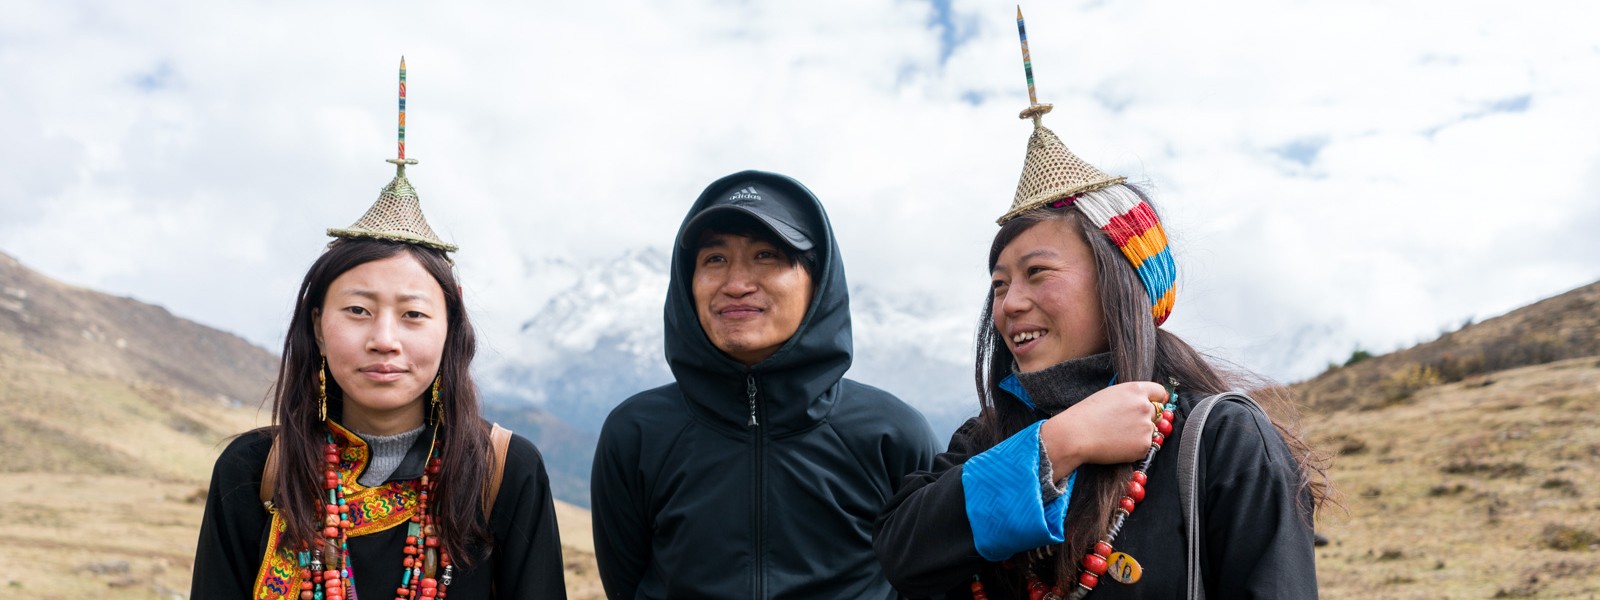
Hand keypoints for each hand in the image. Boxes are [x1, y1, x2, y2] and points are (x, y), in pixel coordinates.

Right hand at [1039, 381, 1163, 476]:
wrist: (1076, 435)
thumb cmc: (1086, 414)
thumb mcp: (1109, 395)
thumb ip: (1129, 397)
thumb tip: (1143, 404)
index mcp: (1135, 390)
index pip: (1160, 392)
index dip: (1157, 400)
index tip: (1154, 406)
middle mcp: (1144, 406)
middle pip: (1157, 413)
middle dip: (1146, 418)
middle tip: (1126, 425)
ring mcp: (1146, 426)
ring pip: (1151, 431)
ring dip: (1140, 434)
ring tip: (1117, 436)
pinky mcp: (1144, 445)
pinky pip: (1145, 446)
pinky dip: (1134, 448)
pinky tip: (1117, 445)